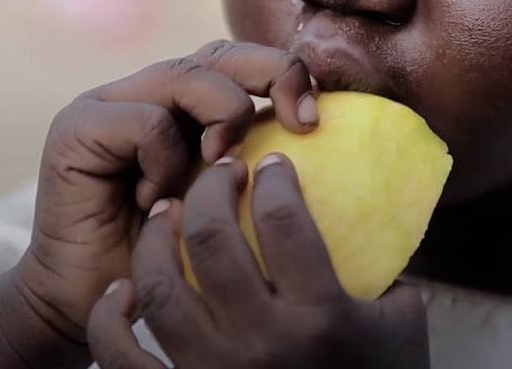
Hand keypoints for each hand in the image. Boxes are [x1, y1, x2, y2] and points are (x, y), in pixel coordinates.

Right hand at [12, 41, 318, 342]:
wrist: (93, 302)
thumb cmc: (173, 261)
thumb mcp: (231, 202)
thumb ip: (260, 161)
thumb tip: (327, 128)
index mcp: (186, 102)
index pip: (242, 59)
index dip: (284, 73)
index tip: (312, 120)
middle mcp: (147, 90)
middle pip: (220, 52)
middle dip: (271, 75)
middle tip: (297, 123)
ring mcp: (108, 101)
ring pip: (188, 74)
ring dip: (222, 119)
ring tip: (219, 168)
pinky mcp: (77, 125)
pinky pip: (148, 122)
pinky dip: (167, 161)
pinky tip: (155, 201)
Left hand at [86, 155, 430, 368]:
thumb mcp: (402, 323)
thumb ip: (383, 264)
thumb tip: (368, 200)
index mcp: (321, 319)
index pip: (285, 221)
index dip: (276, 178)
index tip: (273, 162)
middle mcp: (261, 344)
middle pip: (214, 241)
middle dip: (213, 189)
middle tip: (221, 170)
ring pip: (159, 288)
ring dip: (157, 240)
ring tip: (169, 211)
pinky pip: (122, 356)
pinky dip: (110, 320)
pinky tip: (120, 290)